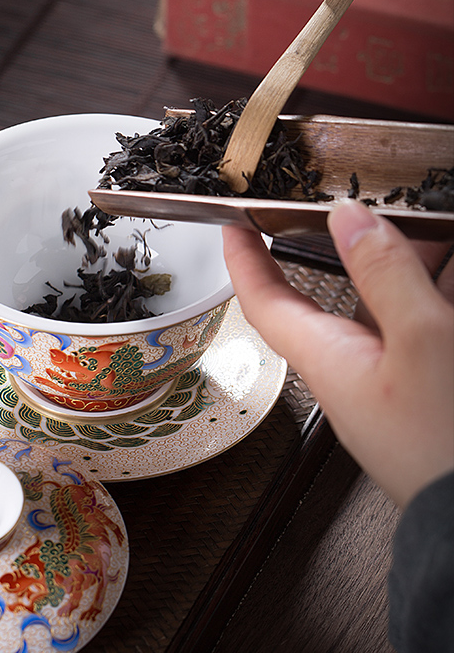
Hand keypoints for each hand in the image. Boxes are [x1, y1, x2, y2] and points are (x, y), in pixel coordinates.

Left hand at [222, 200, 453, 508]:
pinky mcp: (423, 395)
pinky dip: (432, 302)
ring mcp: (390, 385)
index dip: (243, 260)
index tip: (232, 227)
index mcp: (328, 359)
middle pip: (336, 297)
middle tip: (378, 217)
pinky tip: (451, 284)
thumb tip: (347, 220)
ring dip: (407, 273)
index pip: (264, 301)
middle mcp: (351, 371)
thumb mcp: (422, 340)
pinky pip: (420, 335)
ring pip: (389, 311)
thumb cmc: (447, 445)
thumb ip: (384, 275)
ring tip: (435, 239)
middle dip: (356, 251)